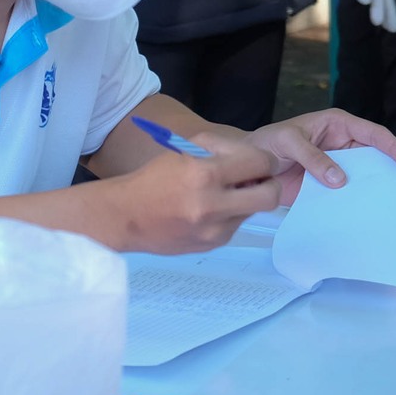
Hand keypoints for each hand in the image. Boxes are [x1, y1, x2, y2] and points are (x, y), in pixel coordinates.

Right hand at [105, 137, 281, 253]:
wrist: (125, 217)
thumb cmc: (152, 179)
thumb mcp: (183, 151)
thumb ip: (219, 150)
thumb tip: (250, 156)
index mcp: (203, 174)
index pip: (259, 163)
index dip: (264, 160)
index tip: (257, 161)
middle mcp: (212, 205)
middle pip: (270, 196)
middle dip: (268, 185)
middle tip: (256, 180)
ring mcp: (214, 229)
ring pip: (252, 212)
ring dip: (245, 200)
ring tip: (221, 195)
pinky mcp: (213, 244)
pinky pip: (235, 225)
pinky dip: (228, 215)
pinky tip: (207, 211)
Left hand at [247, 109, 395, 203]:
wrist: (248, 168)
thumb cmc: (266, 144)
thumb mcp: (288, 142)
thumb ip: (312, 157)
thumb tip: (340, 179)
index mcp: (337, 124)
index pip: (372, 133)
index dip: (392, 146)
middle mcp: (342, 144)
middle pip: (374, 156)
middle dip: (391, 169)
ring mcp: (337, 167)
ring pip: (364, 176)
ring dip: (376, 187)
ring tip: (394, 202)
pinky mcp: (329, 186)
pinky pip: (348, 193)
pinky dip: (357, 201)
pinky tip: (367, 212)